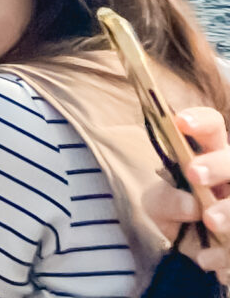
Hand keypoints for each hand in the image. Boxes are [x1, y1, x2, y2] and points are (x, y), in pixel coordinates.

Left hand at [147, 106, 229, 271]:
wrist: (190, 250)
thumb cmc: (175, 212)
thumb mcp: (158, 206)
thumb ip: (164, 200)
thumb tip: (190, 204)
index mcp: (210, 156)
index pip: (211, 127)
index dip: (199, 121)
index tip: (180, 122)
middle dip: (218, 164)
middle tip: (194, 173)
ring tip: (209, 221)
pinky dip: (227, 252)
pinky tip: (207, 260)